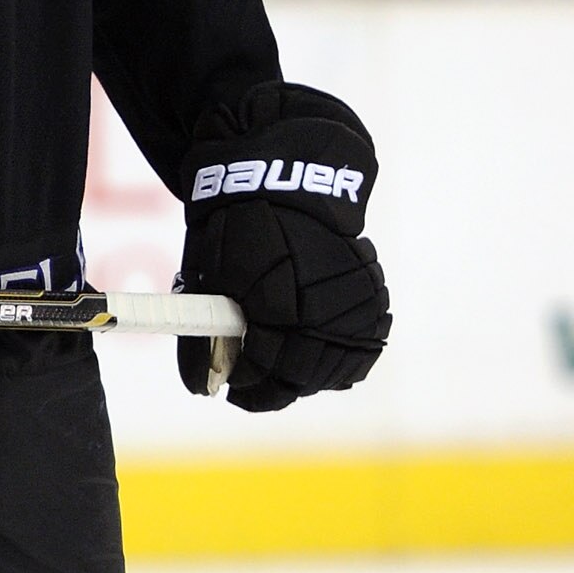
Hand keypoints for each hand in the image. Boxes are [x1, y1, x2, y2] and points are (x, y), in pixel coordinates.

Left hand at [177, 83, 390, 413]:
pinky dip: (343, 359)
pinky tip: (319, 358)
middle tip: (253, 393)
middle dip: (274, 388)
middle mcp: (321, 309)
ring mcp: (352, 304)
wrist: (288, 179)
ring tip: (286, 377)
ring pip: (336, 368)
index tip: (232, 389)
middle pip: (301, 375)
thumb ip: (206, 335)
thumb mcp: (208, 275)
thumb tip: (202, 387)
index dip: (245, 384)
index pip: (262, 368)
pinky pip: (363, 347)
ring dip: (310, 378)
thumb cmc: (237, 224)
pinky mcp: (371, 296)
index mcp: (277, 304)